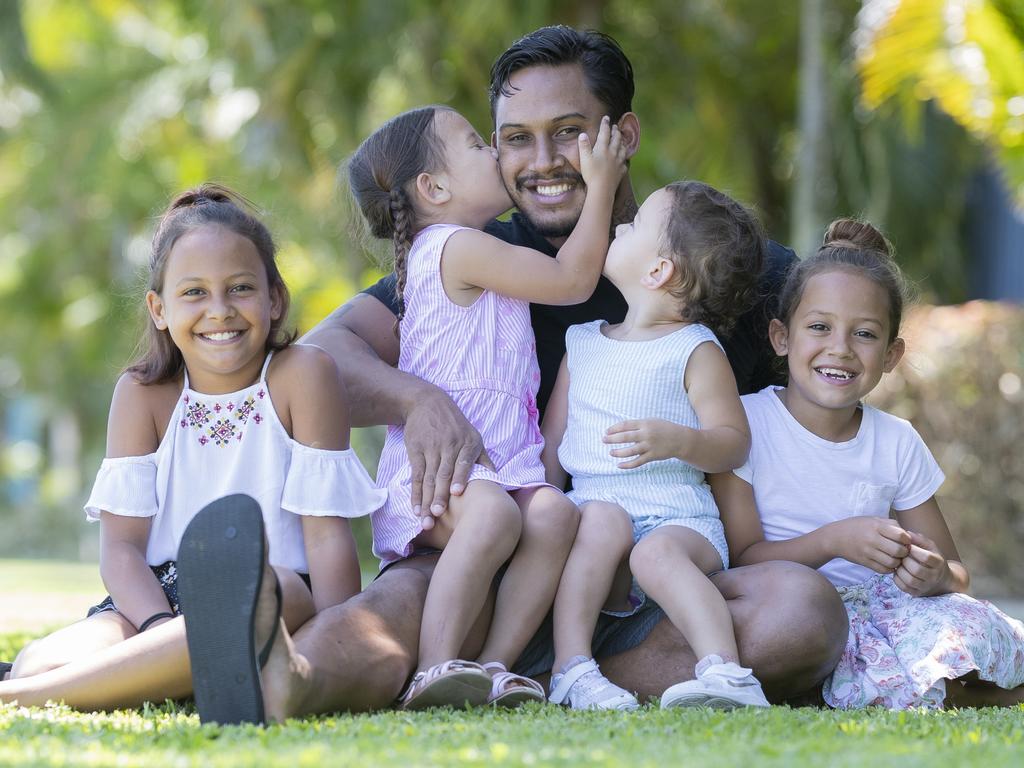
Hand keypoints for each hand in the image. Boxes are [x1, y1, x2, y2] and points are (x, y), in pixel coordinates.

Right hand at [403, 390, 494, 527]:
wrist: (427, 403)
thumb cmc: (455, 425)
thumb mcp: (473, 436)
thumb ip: (484, 459)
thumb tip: (497, 480)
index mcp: (466, 444)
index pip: (462, 462)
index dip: (459, 477)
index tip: (456, 493)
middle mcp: (448, 446)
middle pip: (442, 474)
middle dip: (439, 496)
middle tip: (437, 515)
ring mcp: (430, 449)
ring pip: (428, 478)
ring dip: (426, 500)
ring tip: (425, 519)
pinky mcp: (416, 450)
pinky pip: (416, 476)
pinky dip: (415, 493)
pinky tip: (415, 508)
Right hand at [578, 116, 627, 196]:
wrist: (602, 189)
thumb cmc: (591, 174)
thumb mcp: (584, 159)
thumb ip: (583, 145)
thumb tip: (582, 134)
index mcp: (603, 148)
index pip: (605, 132)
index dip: (605, 124)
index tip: (606, 118)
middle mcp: (612, 152)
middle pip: (616, 138)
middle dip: (615, 131)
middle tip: (615, 126)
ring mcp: (618, 161)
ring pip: (622, 148)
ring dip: (622, 142)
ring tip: (621, 139)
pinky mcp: (621, 171)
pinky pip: (624, 162)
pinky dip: (624, 158)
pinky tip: (623, 159)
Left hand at [604, 418, 692, 468]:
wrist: (680, 439)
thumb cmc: (663, 429)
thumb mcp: (651, 422)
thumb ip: (637, 425)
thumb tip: (620, 429)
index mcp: (644, 423)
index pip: (625, 425)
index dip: (614, 428)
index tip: (606, 431)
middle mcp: (646, 434)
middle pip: (625, 437)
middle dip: (612, 439)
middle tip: (603, 440)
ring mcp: (649, 446)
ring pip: (630, 451)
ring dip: (618, 452)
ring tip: (611, 452)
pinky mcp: (652, 456)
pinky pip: (637, 462)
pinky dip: (627, 465)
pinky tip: (619, 465)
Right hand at [829, 517, 910, 573]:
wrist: (835, 537)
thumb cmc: (857, 526)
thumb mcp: (873, 519)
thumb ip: (891, 525)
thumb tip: (908, 535)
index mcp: (876, 526)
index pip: (901, 535)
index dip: (907, 539)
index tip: (905, 540)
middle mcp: (872, 539)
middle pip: (898, 551)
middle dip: (905, 552)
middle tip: (903, 551)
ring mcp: (868, 552)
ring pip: (892, 562)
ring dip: (898, 562)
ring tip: (896, 558)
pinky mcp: (864, 562)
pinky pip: (883, 570)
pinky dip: (889, 568)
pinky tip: (888, 563)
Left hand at [894, 531, 949, 595]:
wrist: (941, 580)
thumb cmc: (932, 558)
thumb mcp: (930, 547)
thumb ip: (920, 539)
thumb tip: (907, 533)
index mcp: (938, 562)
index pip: (926, 557)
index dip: (914, 551)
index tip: (907, 546)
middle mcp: (934, 576)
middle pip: (917, 570)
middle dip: (905, 561)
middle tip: (900, 556)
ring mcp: (926, 586)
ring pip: (910, 580)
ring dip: (900, 570)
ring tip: (899, 564)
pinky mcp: (917, 593)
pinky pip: (904, 588)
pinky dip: (897, 579)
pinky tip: (898, 572)